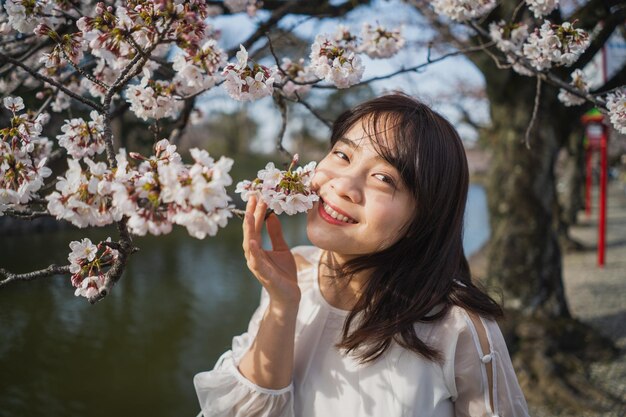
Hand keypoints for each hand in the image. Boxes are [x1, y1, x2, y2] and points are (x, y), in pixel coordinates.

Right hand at [242, 196, 299, 310]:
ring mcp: (257, 265)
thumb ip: (275, 234)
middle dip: (251, 214)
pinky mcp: (263, 274)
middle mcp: (254, 255)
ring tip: (250, 215)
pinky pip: (256, 261)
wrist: (289, 295)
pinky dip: (253, 251)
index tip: (258, 196)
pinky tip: (253, 240)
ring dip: (249, 230)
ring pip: (249, 244)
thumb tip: (272, 216)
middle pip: (250, 231)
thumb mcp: (282, 248)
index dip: (257, 211)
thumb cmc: (284, 273)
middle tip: (254, 197)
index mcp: (258, 248)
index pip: (256, 226)